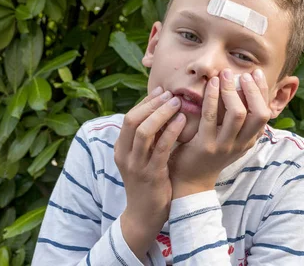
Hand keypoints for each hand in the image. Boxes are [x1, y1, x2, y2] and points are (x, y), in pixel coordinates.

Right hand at [114, 87, 185, 256]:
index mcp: (121, 148)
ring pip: (144, 132)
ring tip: (178, 103)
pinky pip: (160, 148)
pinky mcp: (151, 175)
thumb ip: (149, 136)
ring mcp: (136, 165)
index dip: (146, 102)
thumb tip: (163, 108)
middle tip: (171, 94)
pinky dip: (171, 131)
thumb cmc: (149, 180)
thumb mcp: (143, 156)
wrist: (145, 214)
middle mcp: (125, 155)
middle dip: (152, 104)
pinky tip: (182, 121)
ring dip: (161, 114)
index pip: (130, 117)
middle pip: (132, 120)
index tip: (162, 90)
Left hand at [168, 69, 270, 197]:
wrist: (190, 180)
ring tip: (224, 75)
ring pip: (237, 114)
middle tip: (242, 74)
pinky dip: (212, 97)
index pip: (265, 113)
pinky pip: (210, 116)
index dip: (263, 91)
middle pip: (259, 114)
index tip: (256, 73)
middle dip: (253, 90)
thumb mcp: (230, 139)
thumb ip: (238, 119)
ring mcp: (224, 146)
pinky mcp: (205, 145)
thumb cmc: (209, 153)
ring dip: (231, 91)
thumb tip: (243, 86)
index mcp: (250, 140)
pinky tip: (210, 84)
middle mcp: (241, 144)